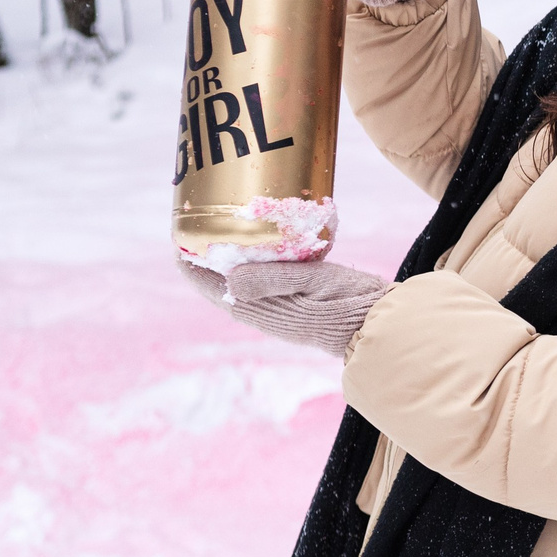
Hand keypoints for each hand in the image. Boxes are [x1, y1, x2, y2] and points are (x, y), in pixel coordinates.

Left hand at [180, 256, 391, 356]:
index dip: (191, 263)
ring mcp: (276, 314)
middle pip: (219, 287)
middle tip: (194, 229)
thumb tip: (230, 279)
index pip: (213, 286)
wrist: (378, 328)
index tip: (178, 238)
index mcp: (262, 310)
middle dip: (203, 261)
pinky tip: (253, 254)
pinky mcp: (292, 309)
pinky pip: (256, 288)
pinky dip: (245, 269)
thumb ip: (273, 279)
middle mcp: (262, 315)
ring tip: (216, 238)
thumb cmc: (349, 302)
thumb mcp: (313, 282)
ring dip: (222, 266)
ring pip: (236, 288)